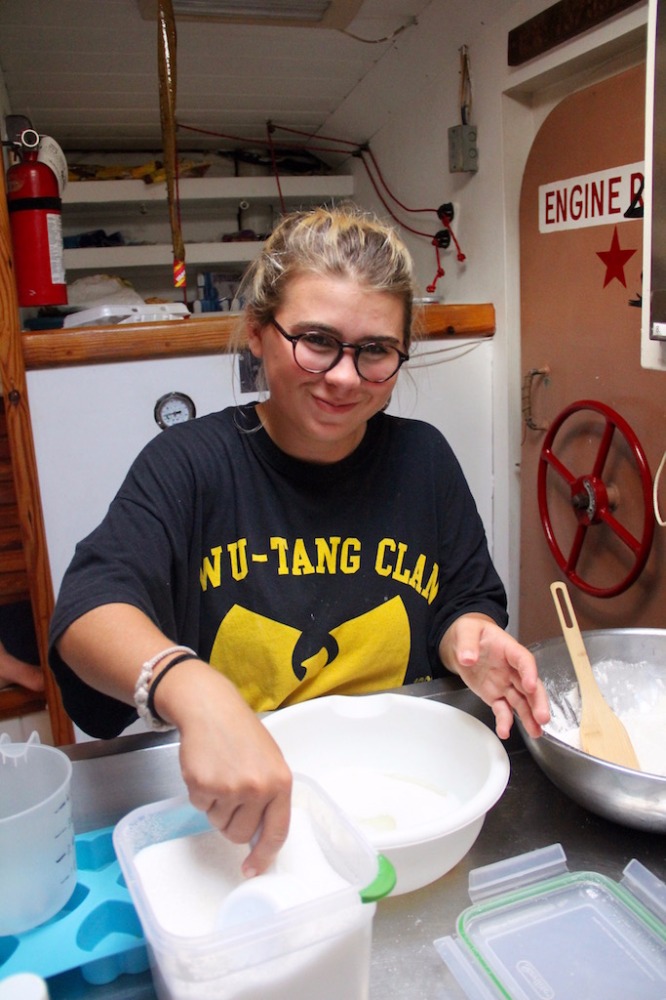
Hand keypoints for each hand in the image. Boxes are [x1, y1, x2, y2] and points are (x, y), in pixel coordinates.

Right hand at [157, 661, 292, 876]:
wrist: (211, 708)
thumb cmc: (241, 734)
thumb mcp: (269, 761)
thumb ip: (270, 796)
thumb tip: (260, 838)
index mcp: (280, 782)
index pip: (276, 832)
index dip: (263, 856)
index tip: (252, 869)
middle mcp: (258, 788)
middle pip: (240, 834)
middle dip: (232, 822)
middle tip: (230, 795)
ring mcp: (230, 788)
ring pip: (218, 823)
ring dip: (216, 806)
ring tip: (220, 774)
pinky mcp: (203, 785)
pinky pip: (200, 807)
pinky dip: (200, 794)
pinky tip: (206, 769)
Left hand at [439, 614, 549, 739]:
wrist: (464, 643)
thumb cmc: (472, 633)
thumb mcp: (467, 631)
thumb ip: (468, 644)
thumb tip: (468, 658)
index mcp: (509, 650)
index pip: (524, 660)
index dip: (529, 672)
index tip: (530, 685)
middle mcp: (512, 669)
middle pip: (529, 686)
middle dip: (537, 702)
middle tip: (543, 717)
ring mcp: (505, 683)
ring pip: (521, 701)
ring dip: (529, 717)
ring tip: (536, 732)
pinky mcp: (496, 695)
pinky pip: (503, 709)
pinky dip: (504, 721)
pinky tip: (504, 731)